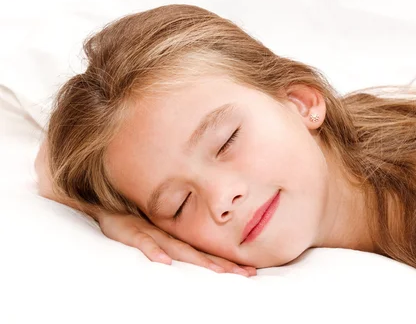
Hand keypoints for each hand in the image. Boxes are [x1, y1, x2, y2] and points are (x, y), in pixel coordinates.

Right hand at [98, 213, 255, 276]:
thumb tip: (201, 264)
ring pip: (177, 248)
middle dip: (222, 264)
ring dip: (196, 259)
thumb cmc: (132, 222)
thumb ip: (176, 248)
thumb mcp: (156, 236)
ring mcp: (150, 232)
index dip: (227, 263)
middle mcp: (169, 234)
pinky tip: (164, 262)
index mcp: (177, 236)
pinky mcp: (129, 231)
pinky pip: (142, 242)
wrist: (104, 202)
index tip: (250, 272)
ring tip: (216, 271)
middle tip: (245, 274)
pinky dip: (153, 251)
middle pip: (199, 252)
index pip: (206, 252)